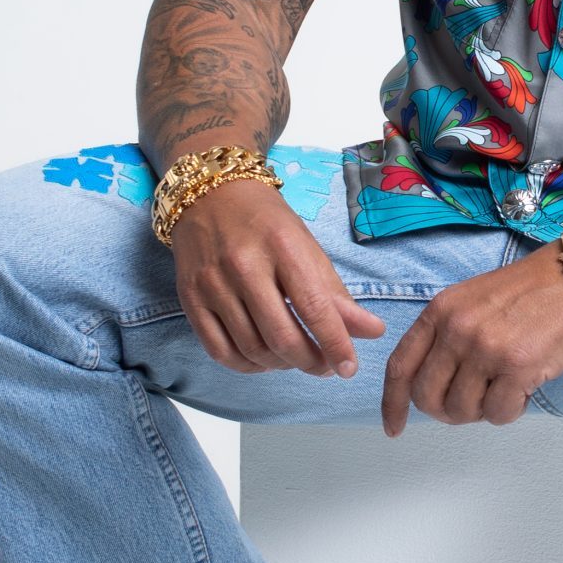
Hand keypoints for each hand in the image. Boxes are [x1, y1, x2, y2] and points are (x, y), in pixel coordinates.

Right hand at [170, 177, 386, 377]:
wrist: (208, 194)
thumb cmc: (266, 221)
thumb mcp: (306, 245)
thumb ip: (336, 293)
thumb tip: (372, 331)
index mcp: (282, 245)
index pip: (314, 307)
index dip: (335, 344)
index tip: (349, 368)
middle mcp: (243, 264)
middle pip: (282, 337)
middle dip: (310, 362)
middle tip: (325, 367)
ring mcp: (212, 284)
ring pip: (252, 349)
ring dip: (281, 365)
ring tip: (296, 357)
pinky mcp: (190, 299)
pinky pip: (220, 352)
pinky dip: (247, 366)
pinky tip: (264, 359)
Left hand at [380, 236, 562, 434]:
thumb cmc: (536, 288)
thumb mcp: (477, 299)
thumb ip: (450, 335)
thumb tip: (437, 386)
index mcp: (442, 309)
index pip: (401, 365)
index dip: (393, 403)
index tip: (394, 427)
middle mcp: (457, 328)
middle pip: (428, 397)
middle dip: (447, 411)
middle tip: (475, 402)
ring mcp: (485, 348)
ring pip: (461, 411)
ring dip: (484, 409)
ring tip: (507, 384)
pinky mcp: (517, 368)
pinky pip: (498, 415)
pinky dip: (511, 410)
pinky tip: (525, 386)